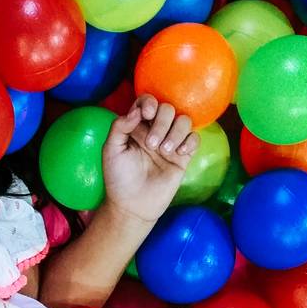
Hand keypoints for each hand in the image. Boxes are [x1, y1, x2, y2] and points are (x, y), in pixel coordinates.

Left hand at [102, 95, 199, 226]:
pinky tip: (180, 153)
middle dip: (161, 122)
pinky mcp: (183, 156)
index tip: (147, 114)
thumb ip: (120, 127)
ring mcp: (170, 142)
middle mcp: (155, 130)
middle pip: (167, 109)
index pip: (147, 102)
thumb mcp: (111, 150)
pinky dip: (190, 141)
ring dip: (176, 132)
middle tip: (151, 145)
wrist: (132, 205)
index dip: (149, 102)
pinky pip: (195, 138)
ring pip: (184, 120)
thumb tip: (137, 111)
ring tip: (164, 151)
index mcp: (137, 126)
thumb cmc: (118, 178)